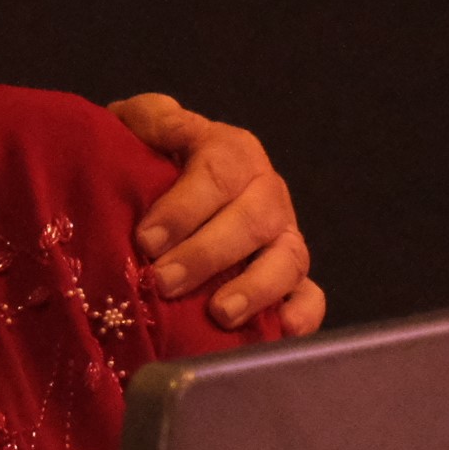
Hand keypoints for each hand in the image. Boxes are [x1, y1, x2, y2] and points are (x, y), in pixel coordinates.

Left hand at [108, 93, 323, 336]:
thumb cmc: (143, 160)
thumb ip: (150, 118)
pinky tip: (280, 331)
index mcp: (231, 151)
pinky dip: (302, 313)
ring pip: (287, 258)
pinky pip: (309, 296)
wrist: (153, 188)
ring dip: (256, 287)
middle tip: (164, 281)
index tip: (146, 239)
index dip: (184, 207)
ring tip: (219, 313)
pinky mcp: (290, 278)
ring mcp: (282, 236)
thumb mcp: (138, 128)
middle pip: (253, 219)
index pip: (218, 171)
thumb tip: (160, 125)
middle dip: (208, 253)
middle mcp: (265, 191)